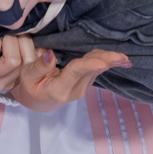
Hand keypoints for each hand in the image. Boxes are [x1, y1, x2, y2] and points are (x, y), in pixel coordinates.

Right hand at [13, 47, 132, 110]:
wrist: (37, 99)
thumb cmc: (30, 85)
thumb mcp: (28, 75)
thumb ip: (40, 66)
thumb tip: (50, 54)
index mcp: (59, 89)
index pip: (76, 72)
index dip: (90, 65)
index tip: (105, 61)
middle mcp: (74, 91)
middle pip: (92, 70)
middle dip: (107, 62)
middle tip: (123, 57)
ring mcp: (82, 88)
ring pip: (97, 68)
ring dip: (109, 60)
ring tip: (125, 57)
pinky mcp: (86, 83)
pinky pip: (97, 68)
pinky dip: (107, 61)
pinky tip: (121, 60)